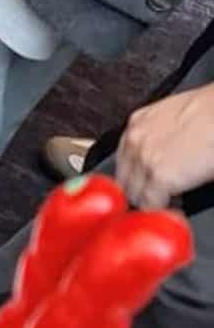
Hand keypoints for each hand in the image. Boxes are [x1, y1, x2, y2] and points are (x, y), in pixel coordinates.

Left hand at [115, 84, 213, 208]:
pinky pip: (151, 206)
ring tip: (167, 203)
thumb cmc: (211, 115)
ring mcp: (145, 159)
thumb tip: (163, 158)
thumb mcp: (173, 120)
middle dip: (140, 191)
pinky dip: (163, 212)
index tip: (144, 186)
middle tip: (157, 198)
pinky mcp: (161, 176)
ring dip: (150, 202)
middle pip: (124, 180)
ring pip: (134, 195)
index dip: (136, 178)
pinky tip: (174, 209)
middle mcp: (135, 140)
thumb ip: (158, 139)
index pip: (123, 161)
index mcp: (137, 124)